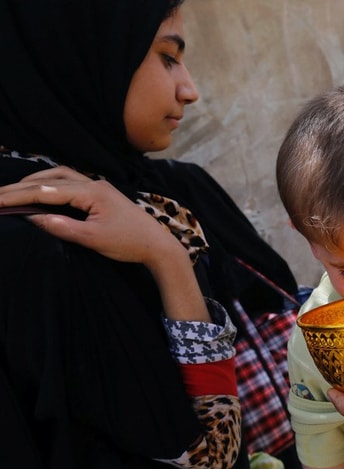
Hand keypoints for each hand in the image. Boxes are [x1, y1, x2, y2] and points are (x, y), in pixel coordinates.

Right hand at [0, 166, 183, 265]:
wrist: (158, 245)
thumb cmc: (129, 243)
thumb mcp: (92, 239)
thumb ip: (62, 227)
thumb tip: (33, 217)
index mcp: (92, 192)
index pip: (46, 191)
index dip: (17, 196)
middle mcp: (94, 184)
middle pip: (50, 178)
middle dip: (21, 187)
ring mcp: (99, 187)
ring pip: (60, 176)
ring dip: (36, 181)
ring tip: (14, 192)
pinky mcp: (102, 194)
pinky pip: (70, 183)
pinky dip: (51, 185)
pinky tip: (42, 192)